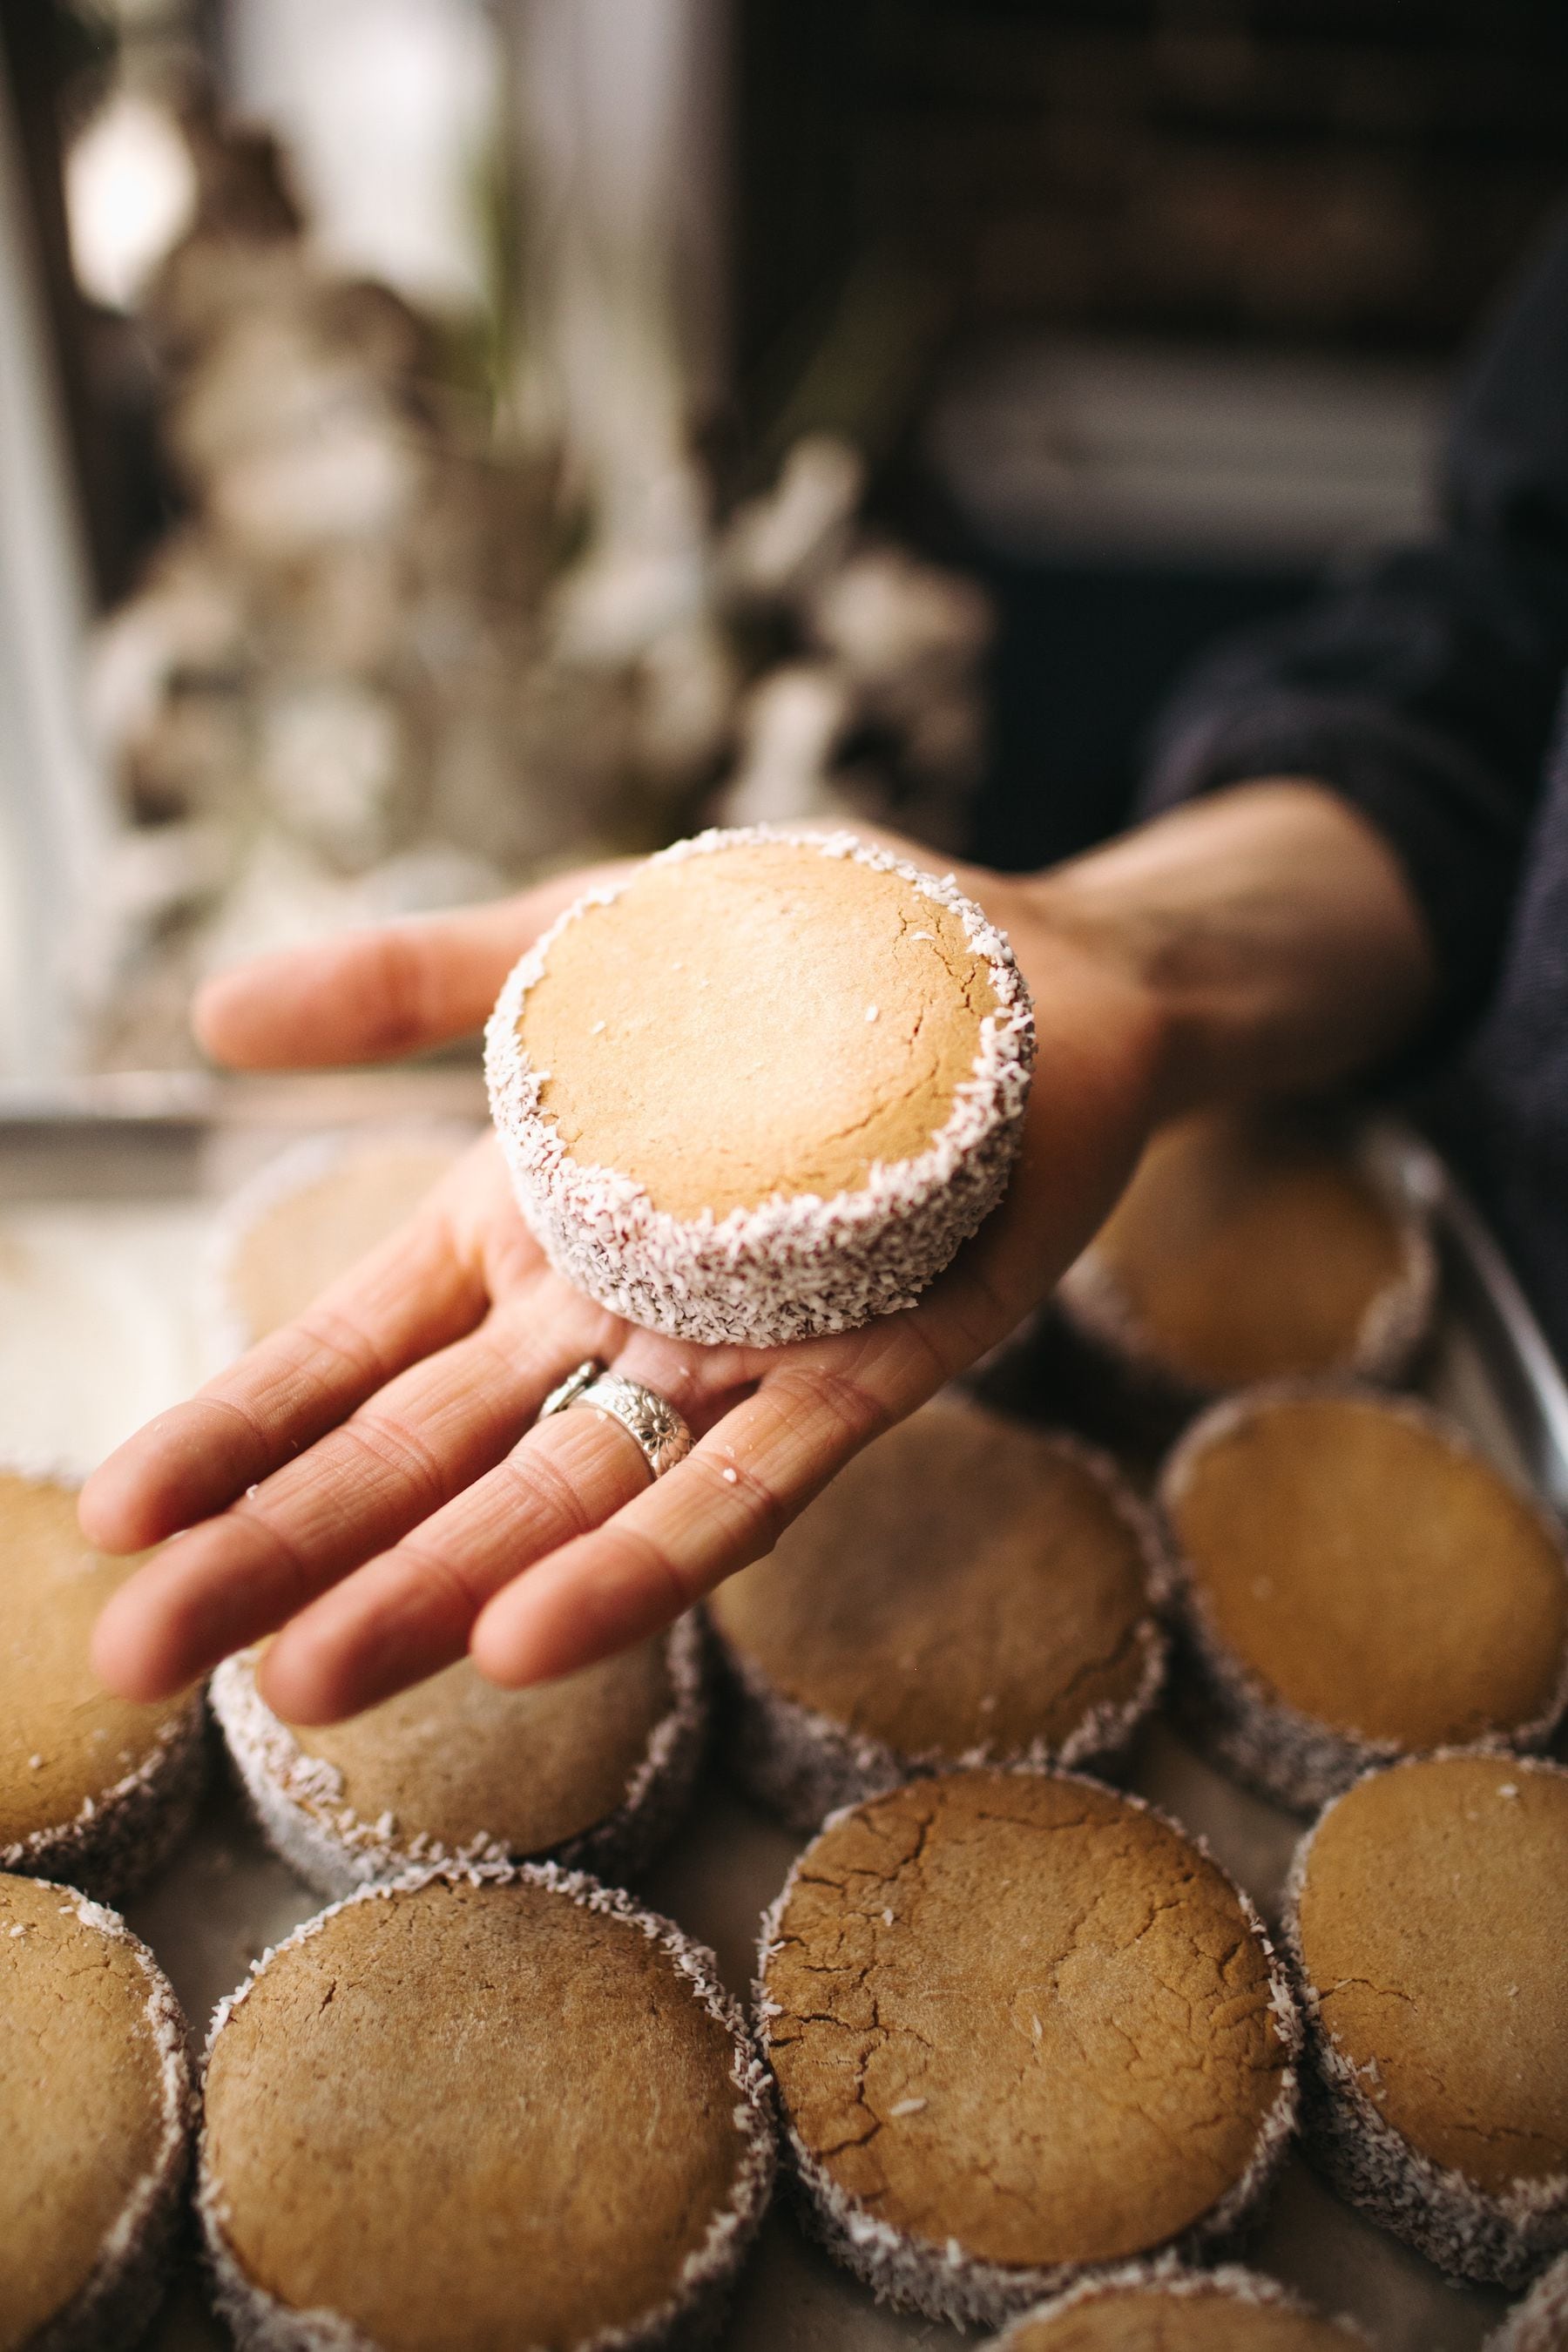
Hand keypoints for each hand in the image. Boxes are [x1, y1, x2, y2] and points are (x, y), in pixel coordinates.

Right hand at [85, 837, 1168, 1723]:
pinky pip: (747, 1487)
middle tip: (140, 1659)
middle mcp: (607, 1317)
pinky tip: (541, 1638)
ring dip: (435, 1588)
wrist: (1038, 970)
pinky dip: (647, 1562)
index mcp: (525, 1223)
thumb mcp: (581, 942)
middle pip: (424, 1454)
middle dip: (286, 1555)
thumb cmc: (805, 952)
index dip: (236, 1433)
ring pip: (559, 1497)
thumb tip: (207, 1011)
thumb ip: (415, 985)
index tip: (115, 1521)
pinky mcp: (869, 1375)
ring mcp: (731, 1360)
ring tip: (307, 1684)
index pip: (349, 1350)